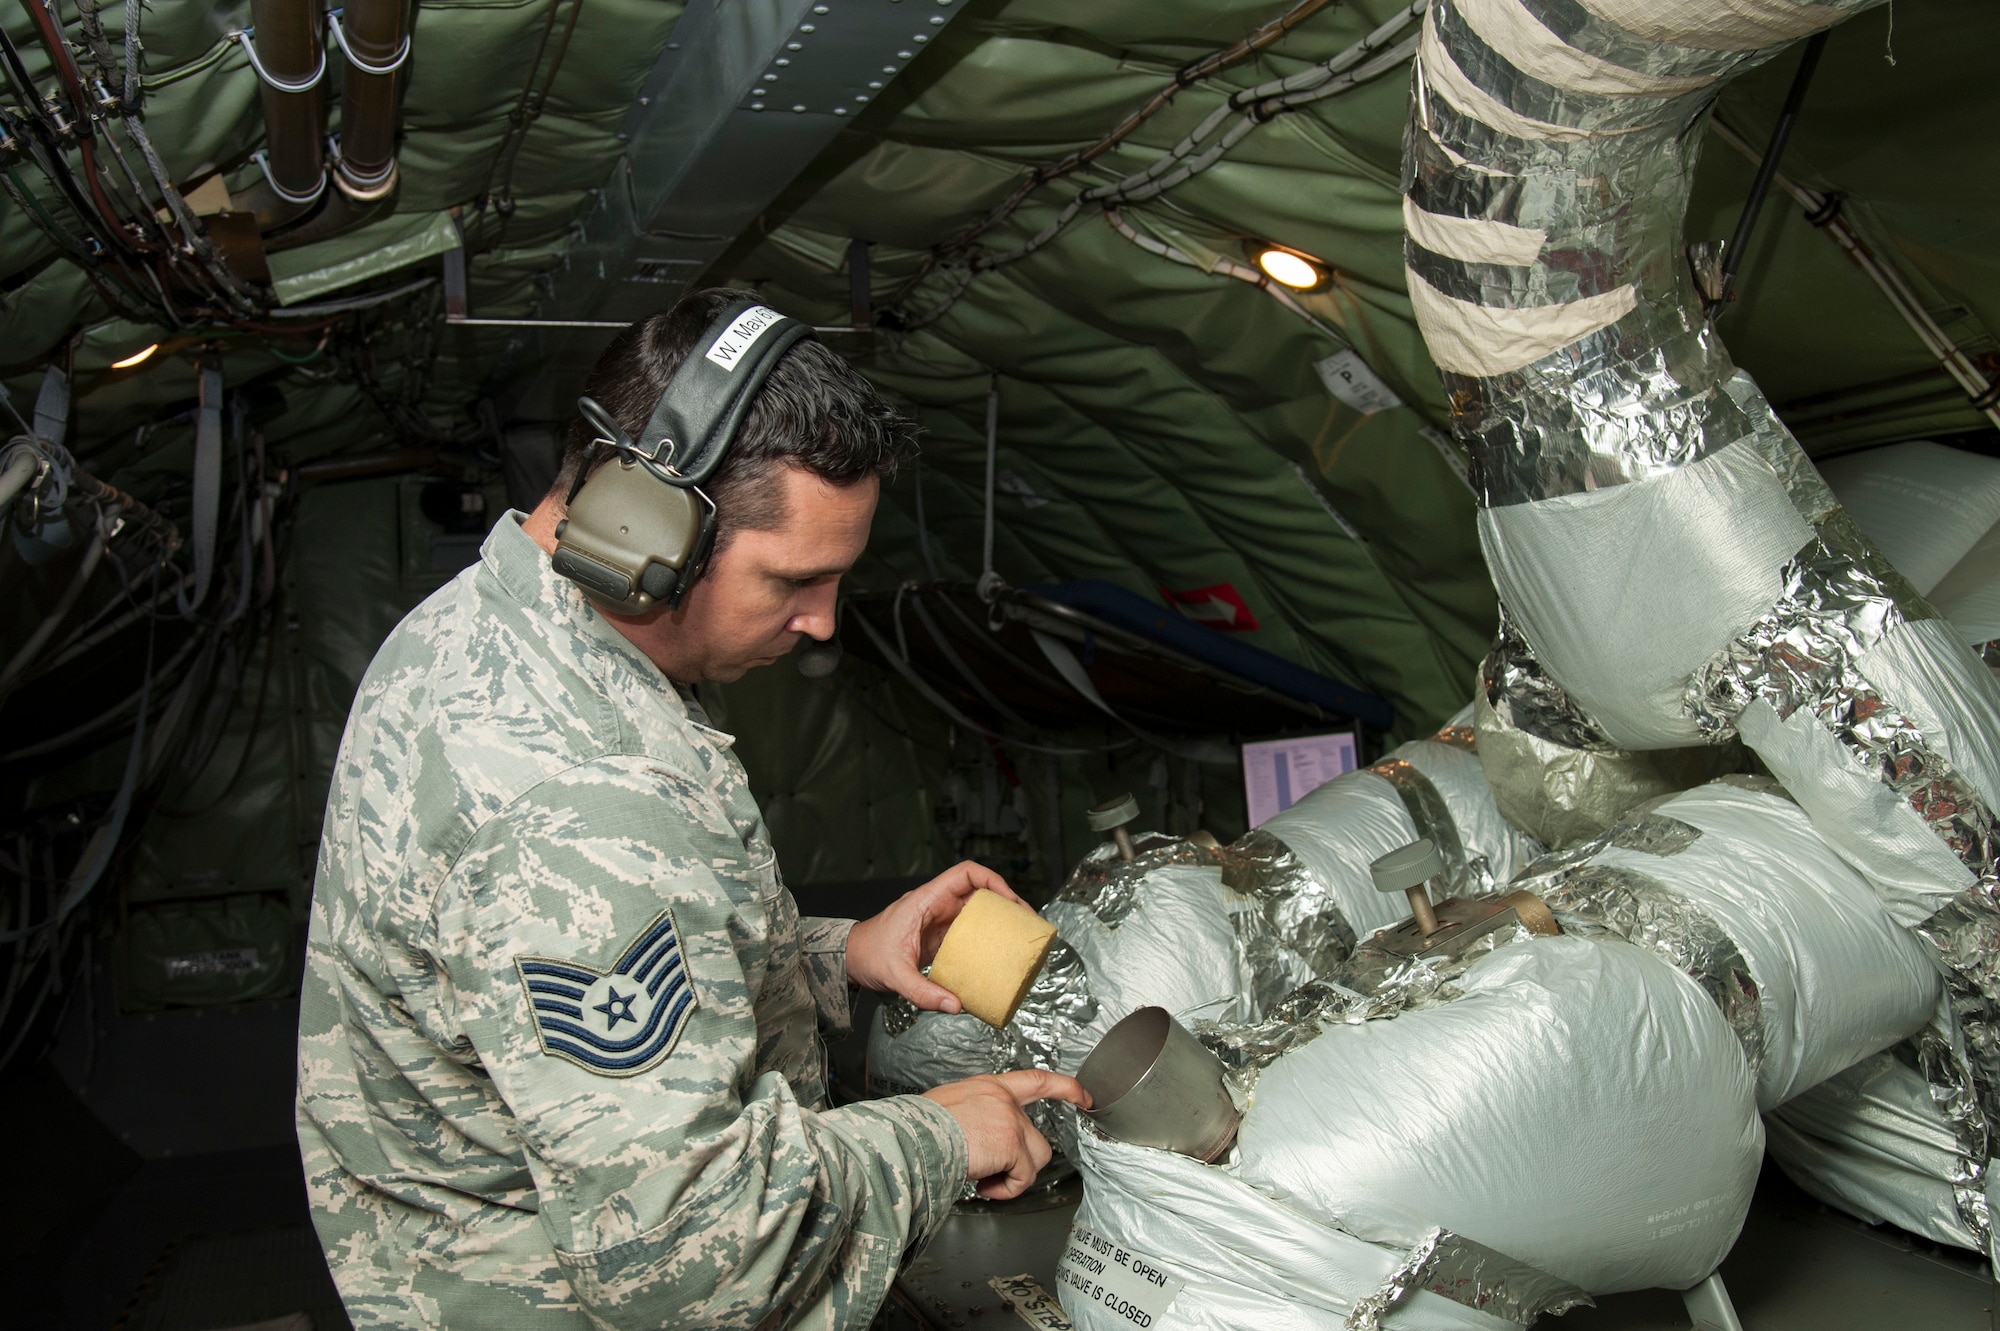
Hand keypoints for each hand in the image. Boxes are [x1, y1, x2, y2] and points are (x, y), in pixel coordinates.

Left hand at [846, 861, 1025, 1013]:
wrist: (851, 959)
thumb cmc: (867, 956)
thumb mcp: (894, 975)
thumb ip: (923, 992)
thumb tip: (956, 1006)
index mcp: (926, 900)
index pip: (965, 874)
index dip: (992, 881)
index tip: (1011, 901)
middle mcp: (936, 905)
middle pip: (979, 891)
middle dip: (1006, 902)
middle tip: (1028, 923)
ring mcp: (939, 920)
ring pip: (976, 911)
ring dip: (999, 920)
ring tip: (1021, 938)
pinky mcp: (940, 937)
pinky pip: (969, 932)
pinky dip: (986, 938)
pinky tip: (998, 955)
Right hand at [923, 1070, 1091, 1199]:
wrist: (912, 1139)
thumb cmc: (917, 1129)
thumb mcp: (948, 1109)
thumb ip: (973, 1116)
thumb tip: (977, 1142)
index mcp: (987, 1087)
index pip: (1035, 1081)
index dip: (1064, 1088)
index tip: (1083, 1095)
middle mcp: (1002, 1099)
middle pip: (1036, 1138)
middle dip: (1019, 1163)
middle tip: (991, 1174)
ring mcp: (1010, 1120)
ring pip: (1035, 1159)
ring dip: (1012, 1177)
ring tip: (983, 1178)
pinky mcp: (1012, 1143)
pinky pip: (1024, 1177)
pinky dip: (1006, 1189)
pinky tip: (983, 1185)